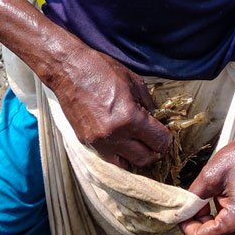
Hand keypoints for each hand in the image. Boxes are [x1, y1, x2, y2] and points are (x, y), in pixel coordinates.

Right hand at [45, 45, 171, 168]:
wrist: (69, 70)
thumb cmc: (102, 70)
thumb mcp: (134, 81)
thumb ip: (148, 103)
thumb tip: (156, 118)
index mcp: (130, 118)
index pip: (159, 141)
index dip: (166, 138)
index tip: (165, 133)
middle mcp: (115, 135)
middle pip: (145, 158)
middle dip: (155, 151)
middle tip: (156, 141)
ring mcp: (99, 142)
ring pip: (127, 164)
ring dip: (137, 156)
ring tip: (140, 145)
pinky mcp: (87, 143)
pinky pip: (110, 158)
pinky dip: (120, 155)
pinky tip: (124, 144)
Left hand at [179, 132, 234, 234]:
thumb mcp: (211, 174)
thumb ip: (194, 198)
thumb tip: (185, 211)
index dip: (188, 228)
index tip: (184, 213)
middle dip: (203, 224)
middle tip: (199, 202)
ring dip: (218, 221)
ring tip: (218, 196)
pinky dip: (233, 218)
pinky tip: (232, 197)